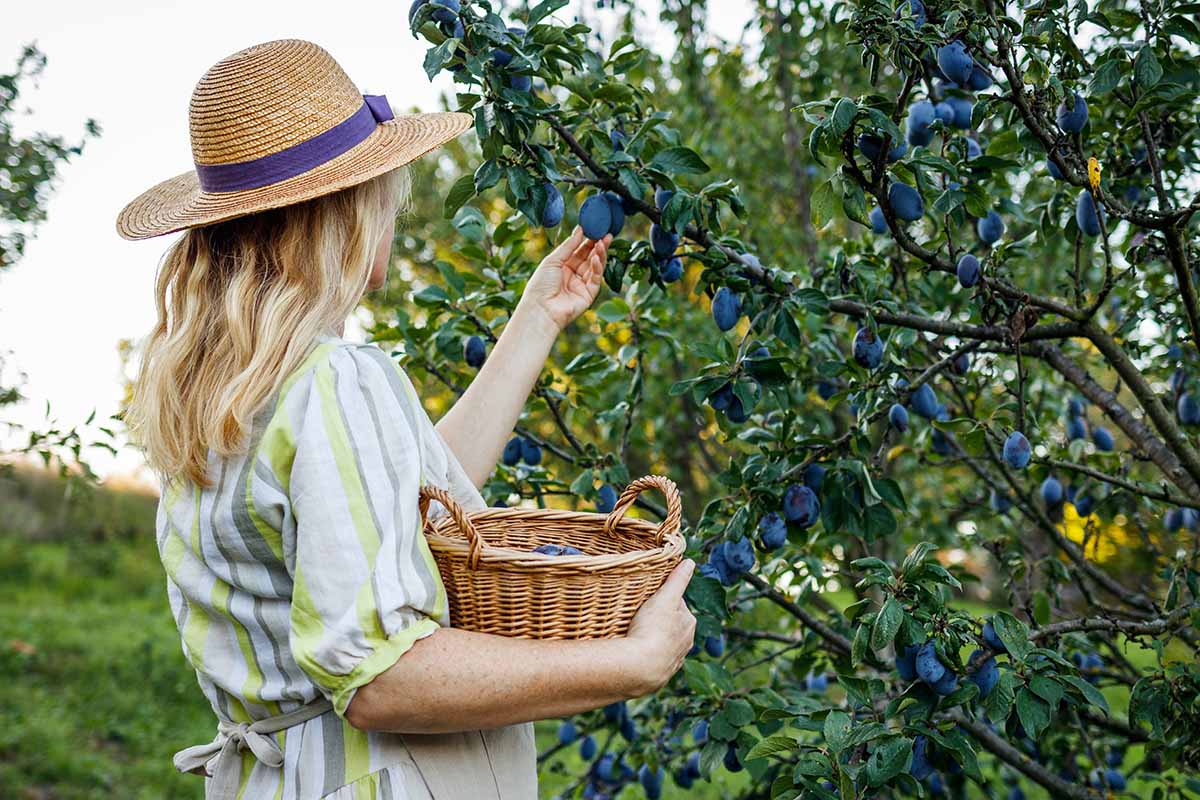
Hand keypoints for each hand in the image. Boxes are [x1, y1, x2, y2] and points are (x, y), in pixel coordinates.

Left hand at [519, 226, 609, 331]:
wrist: (541, 309)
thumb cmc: (540, 285)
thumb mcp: (552, 260)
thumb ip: (568, 246)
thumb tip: (580, 229)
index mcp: (562, 267)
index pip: (578, 251)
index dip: (587, 241)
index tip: (595, 229)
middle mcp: (573, 275)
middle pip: (589, 258)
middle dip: (598, 246)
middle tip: (607, 234)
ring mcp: (581, 285)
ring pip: (595, 267)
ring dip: (600, 254)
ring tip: (604, 242)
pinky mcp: (588, 295)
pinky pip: (595, 278)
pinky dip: (597, 267)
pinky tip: (596, 257)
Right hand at [622, 559, 696, 694]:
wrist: (640, 668)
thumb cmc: (653, 630)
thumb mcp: (665, 598)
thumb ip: (678, 580)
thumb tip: (690, 562)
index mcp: (689, 623)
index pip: (677, 604)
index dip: (662, 598)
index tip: (648, 597)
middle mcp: (686, 643)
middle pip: (671, 624)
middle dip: (658, 620)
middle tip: (639, 615)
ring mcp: (673, 660)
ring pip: (663, 643)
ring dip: (653, 639)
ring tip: (635, 634)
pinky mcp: (660, 674)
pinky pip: (653, 660)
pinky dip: (647, 655)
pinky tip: (636, 653)